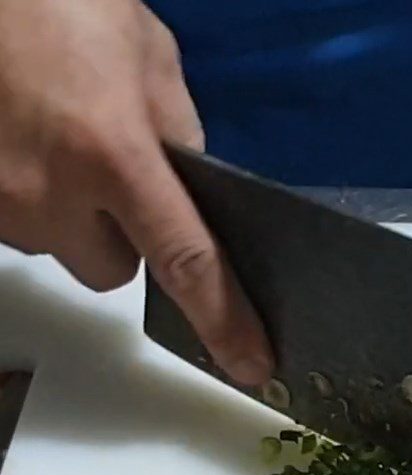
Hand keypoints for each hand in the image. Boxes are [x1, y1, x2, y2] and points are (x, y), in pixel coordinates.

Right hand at [0, 0, 271, 383]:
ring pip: (65, 250)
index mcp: (113, 155)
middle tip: (115, 175)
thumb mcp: (150, 59)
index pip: (185, 261)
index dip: (223, 320)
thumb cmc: (65, 1)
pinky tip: (30, 142)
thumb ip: (179, 136)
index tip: (251, 365)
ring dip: (75, 217)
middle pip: (115, 271)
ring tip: (63, 143)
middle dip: (125, 238)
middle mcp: (50, 195)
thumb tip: (192, 195)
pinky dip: (36, 199)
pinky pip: (24, 228)